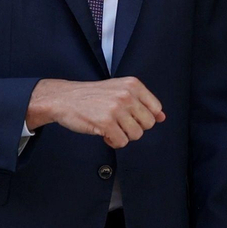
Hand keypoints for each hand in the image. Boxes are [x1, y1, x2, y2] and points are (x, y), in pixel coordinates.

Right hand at [27, 77, 164, 147]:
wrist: (63, 98)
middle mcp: (126, 95)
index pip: (155, 108)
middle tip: (119, 123)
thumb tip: (162, 117)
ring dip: (123, 136)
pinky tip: (104, 133)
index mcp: (132, 85)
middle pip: (148, 124)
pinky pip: (121, 142)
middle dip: (134, 128)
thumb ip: (141, 102)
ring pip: (136, 135)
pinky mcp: (106, 123)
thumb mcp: (119, 90)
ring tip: (111, 127)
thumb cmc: (91, 96)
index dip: (144, 118)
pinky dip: (113, 142)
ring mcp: (116, 109)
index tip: (130, 116)